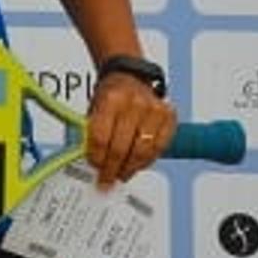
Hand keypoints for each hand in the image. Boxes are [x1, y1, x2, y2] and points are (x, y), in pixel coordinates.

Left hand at [84, 72, 175, 187]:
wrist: (129, 77)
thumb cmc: (109, 96)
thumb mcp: (94, 108)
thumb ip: (91, 133)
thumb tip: (89, 162)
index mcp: (111, 99)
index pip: (101, 137)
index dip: (97, 157)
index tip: (95, 168)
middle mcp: (134, 103)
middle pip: (121, 147)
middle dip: (112, 168)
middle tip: (106, 180)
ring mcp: (154, 110)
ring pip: (142, 151)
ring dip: (130, 168)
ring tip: (121, 174)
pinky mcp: (169, 117)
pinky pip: (159, 147)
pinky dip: (147, 160)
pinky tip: (137, 164)